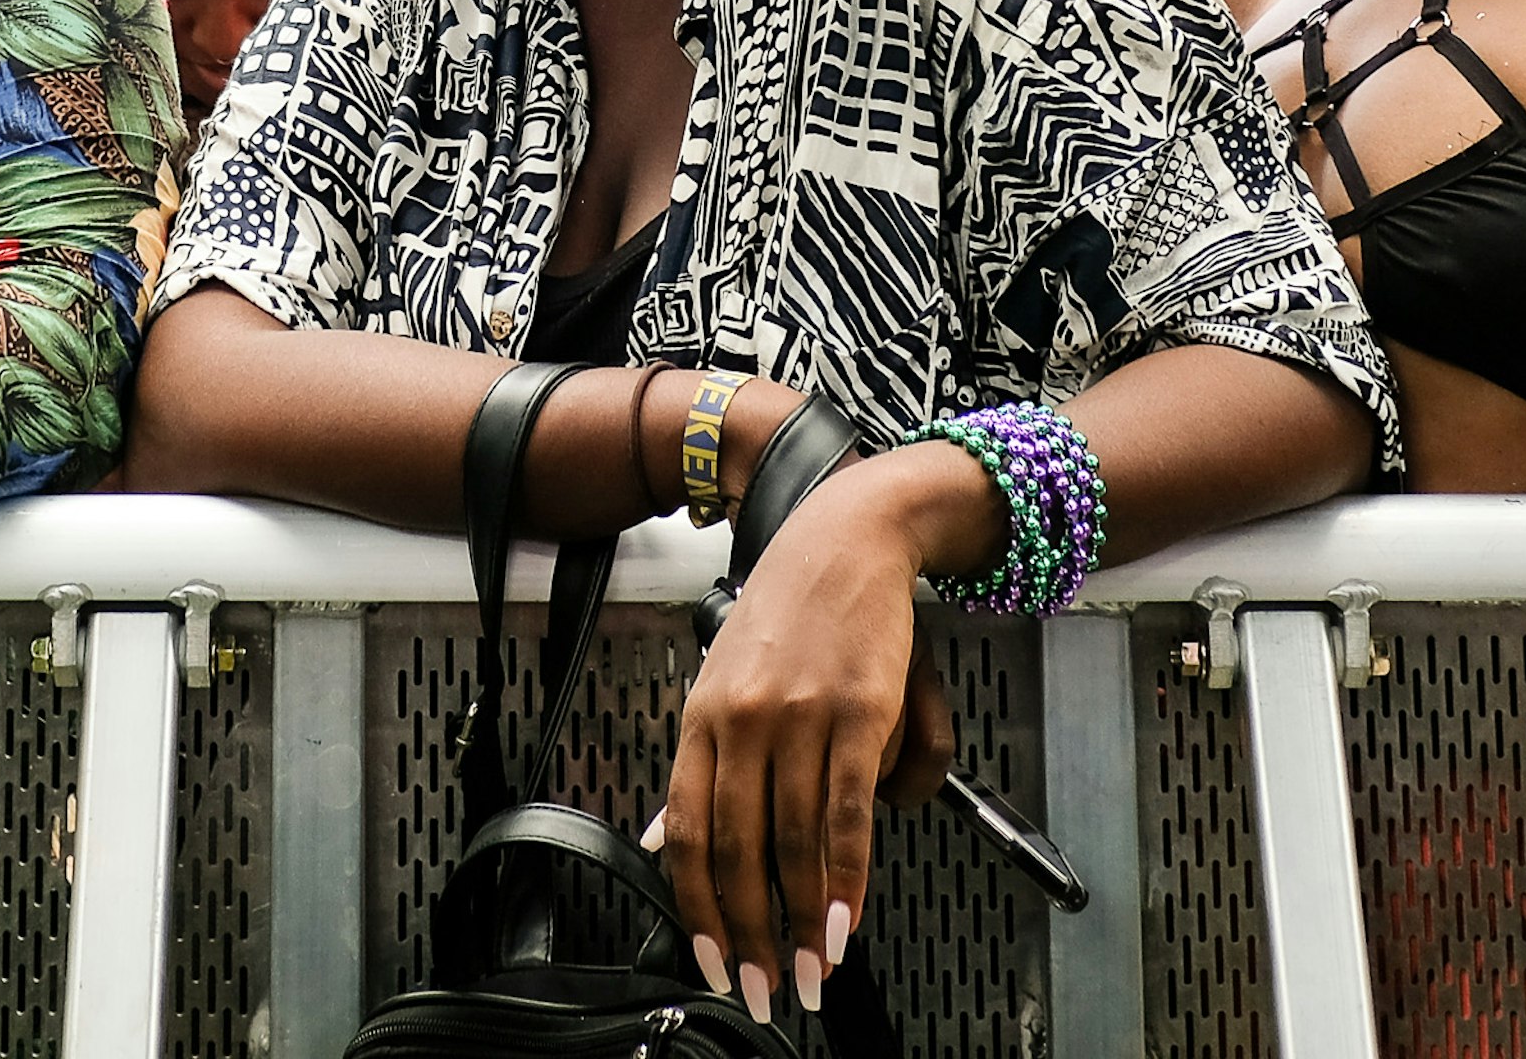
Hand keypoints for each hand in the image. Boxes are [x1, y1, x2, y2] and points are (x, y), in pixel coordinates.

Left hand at [655, 456, 971, 1022]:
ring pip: (793, 841)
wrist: (848, 536)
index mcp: (702, 717)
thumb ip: (700, 766)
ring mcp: (801, 715)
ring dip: (805, 920)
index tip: (716, 964)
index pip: (687, 833)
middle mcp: (743, 720)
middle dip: (753, 934)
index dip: (696, 909)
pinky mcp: (859, 711)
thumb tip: (666, 839)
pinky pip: (848, 811)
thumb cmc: (792, 610)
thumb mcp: (724, 679)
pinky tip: (847, 917)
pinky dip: (848, 875)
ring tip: (816, 968)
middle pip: (737, 850)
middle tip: (770, 989)